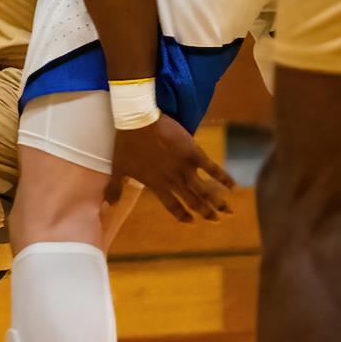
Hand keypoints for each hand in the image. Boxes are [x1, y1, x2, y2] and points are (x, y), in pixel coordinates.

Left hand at [107, 116, 236, 223]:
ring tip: (228, 212)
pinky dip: (223, 178)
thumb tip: (107, 205)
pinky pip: (212, 168)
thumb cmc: (126, 144)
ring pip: (205, 190)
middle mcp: (173, 180)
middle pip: (193, 201)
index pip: (172, 206)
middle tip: (216, 220)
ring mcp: (185, 167)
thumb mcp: (119, 168)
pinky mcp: (194, 153)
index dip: (182, 215)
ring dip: (217, 202)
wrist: (138, 120)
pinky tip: (233, 186)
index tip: (191, 221)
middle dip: (206, 212)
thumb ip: (115, 188)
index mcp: (157, 185)